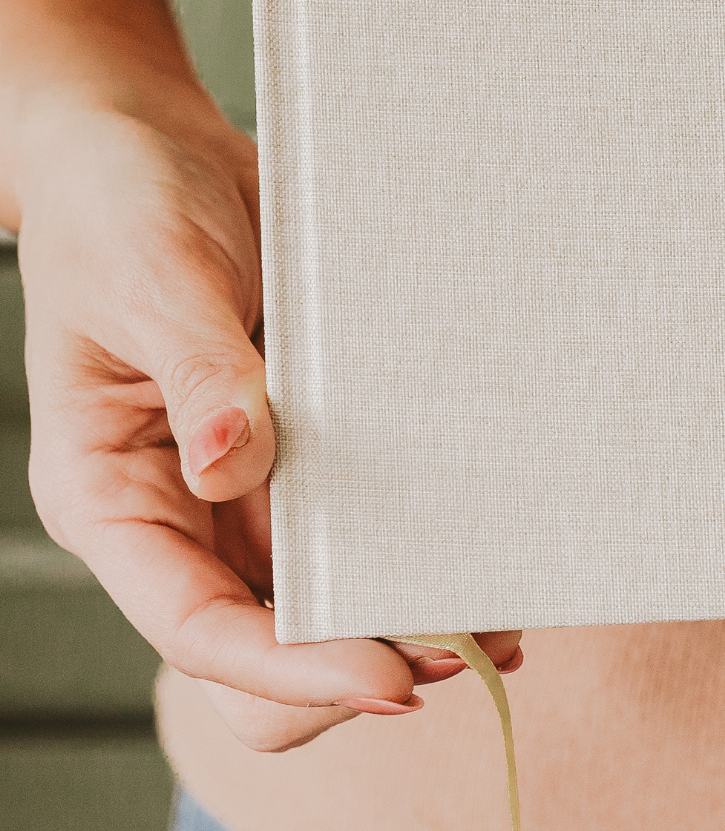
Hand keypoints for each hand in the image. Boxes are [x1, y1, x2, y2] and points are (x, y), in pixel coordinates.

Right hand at [18, 97, 520, 750]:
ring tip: (501, 621)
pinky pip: (369, 520)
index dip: (294, 670)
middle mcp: (186, 512)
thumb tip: (232, 463)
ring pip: (330, 597)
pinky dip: (428, 545)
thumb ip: (198, 373)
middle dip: (359, 663)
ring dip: (410, 616)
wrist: (154, 147)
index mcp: (117, 497)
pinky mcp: (312, 448)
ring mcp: (254, 489)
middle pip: (268, 644)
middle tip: (460, 651)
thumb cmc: (121, 207)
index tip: (391, 682)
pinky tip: (491, 552)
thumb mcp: (151, 279)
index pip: (199, 628)